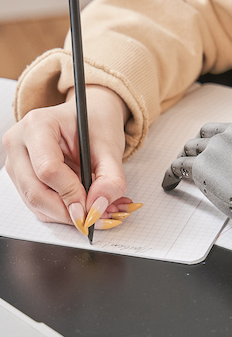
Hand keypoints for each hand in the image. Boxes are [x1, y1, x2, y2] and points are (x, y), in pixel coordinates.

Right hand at [3, 86, 130, 232]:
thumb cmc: (96, 125)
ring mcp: (15, 161)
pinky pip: (37, 204)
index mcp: (38, 125)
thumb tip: (98, 206)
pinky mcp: (20, 177)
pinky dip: (62, 212)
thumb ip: (111, 178)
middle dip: (67, 211)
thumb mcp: (111, 147)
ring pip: (34, 203)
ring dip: (66, 215)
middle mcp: (18, 142)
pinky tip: (85, 207)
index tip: (93, 205)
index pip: (48, 169)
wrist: (88, 118)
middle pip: (35, 191)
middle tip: (95, 218)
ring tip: (97, 212)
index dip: (71, 193)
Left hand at [162, 118, 231, 242]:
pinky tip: (170, 183)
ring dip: (185, 159)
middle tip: (195, 158)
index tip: (222, 153)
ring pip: (192, 148)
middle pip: (209, 133)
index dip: (225, 143)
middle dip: (201, 145)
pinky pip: (180, 166)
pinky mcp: (204, 166)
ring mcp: (220, 146)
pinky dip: (172, 174)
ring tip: (178, 171)